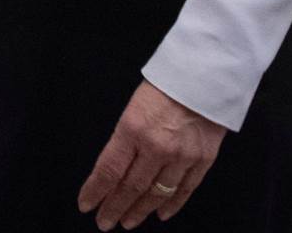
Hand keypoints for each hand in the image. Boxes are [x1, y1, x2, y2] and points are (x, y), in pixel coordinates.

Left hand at [77, 80, 225, 228]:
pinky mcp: (203, 160)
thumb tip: (114, 167)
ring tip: (127, 222)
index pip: (108, 170)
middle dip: (114, 207)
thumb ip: (124, 138)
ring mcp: (182, 156)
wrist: (206, 75)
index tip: (85, 205)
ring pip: (157, 193)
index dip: (95, 191)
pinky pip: (185, 190)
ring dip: (140, 210)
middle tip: (104, 223)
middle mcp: (156, 147)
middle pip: (131, 187)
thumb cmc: (165, 85)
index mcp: (132, 129)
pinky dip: (171, 204)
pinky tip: (160, 213)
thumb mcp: (132, 107)